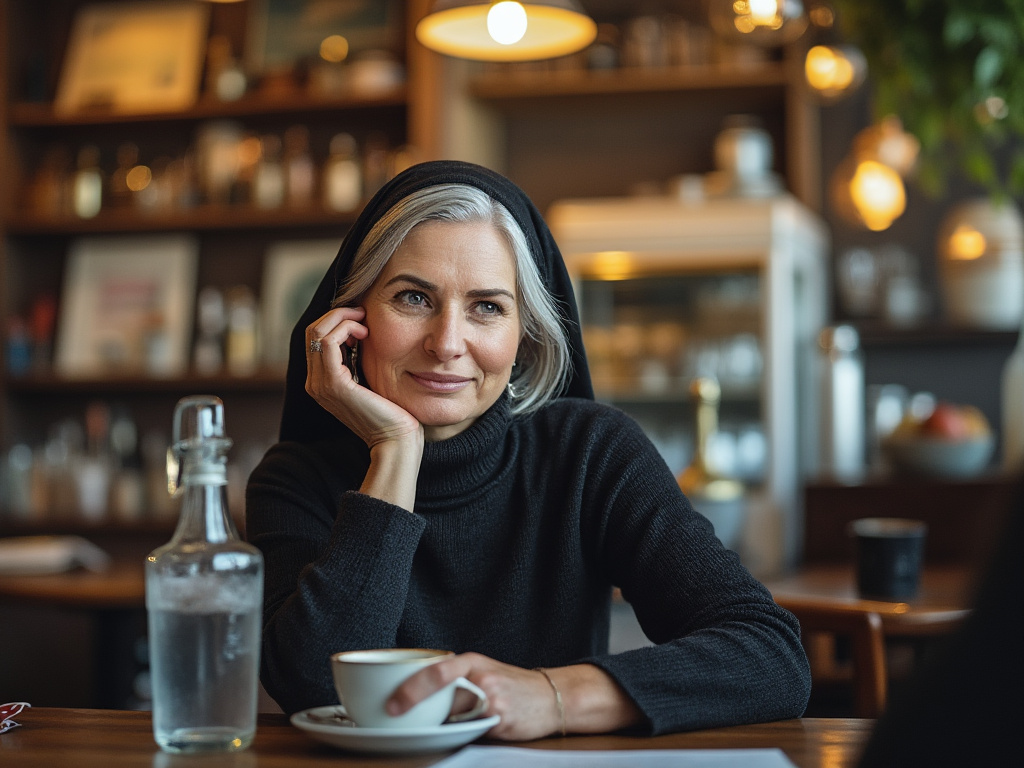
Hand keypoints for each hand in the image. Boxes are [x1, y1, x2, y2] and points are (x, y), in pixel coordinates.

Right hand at [305, 307, 420, 448]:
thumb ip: (357, 360)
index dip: (336, 321)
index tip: (361, 319)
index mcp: (320, 382)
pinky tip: (364, 334)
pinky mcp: (333, 383)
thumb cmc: (390, 410)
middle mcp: (314, 383)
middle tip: (362, 313)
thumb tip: (359, 332)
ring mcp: (320, 384)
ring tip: (365, 325)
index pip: (315, 338)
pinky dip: (345, 329)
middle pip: (312, 331)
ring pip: (318, 332)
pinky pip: (328, 343)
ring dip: (342, 319)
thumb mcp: (368, 379)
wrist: (395, 438)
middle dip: (337, 314)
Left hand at [386, 652, 561, 740]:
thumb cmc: (511, 686)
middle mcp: (480, 677)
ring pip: (452, 715)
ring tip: (438, 722)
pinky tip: (467, 729)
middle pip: (439, 693)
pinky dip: (461, 731)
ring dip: (439, 721)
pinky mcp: (500, 719)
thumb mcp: (482, 671)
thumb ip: (453, 679)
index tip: (391, 704)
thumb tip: (414, 695)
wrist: (550, 697)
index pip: (436, 671)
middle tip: (394, 713)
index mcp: (471, 661)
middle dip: (414, 703)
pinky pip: (470, 729)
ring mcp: (491, 699)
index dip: (411, 688)